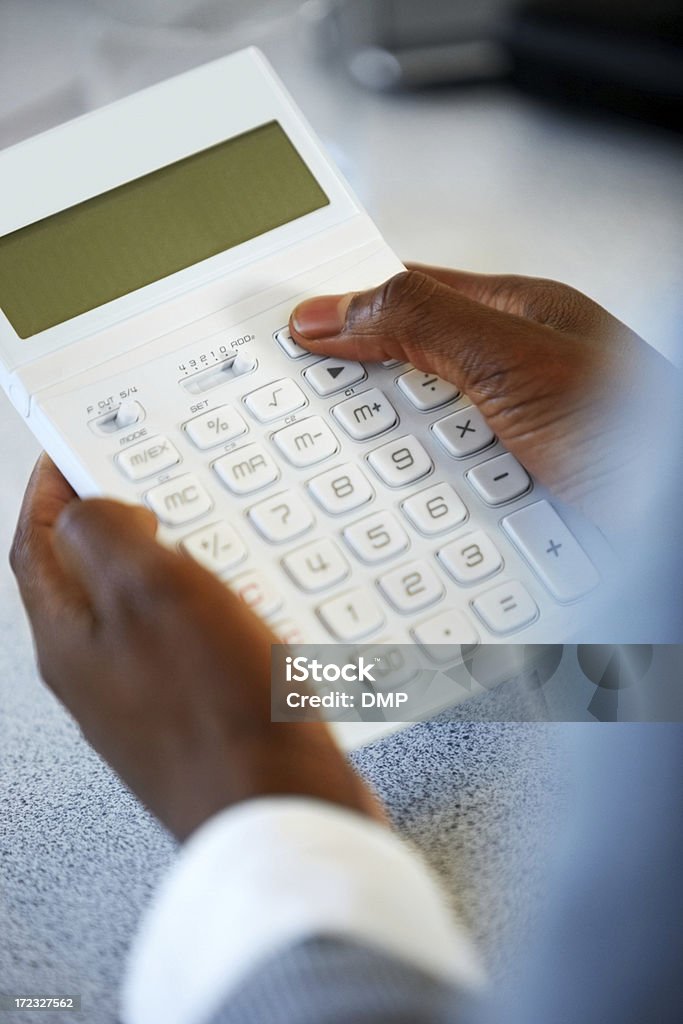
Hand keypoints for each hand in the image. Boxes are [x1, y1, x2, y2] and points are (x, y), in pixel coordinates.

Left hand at [10, 455, 383, 840]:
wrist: (282, 808)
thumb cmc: (220, 715)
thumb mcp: (153, 592)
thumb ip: (105, 536)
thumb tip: (92, 511)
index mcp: (70, 642)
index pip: (36, 546)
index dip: (48, 490)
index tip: (69, 453)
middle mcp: (99, 676)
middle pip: (89, 579)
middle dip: (115, 526)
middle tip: (146, 488)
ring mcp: (145, 701)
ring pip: (145, 612)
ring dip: (171, 567)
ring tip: (206, 541)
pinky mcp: (194, 718)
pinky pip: (191, 646)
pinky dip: (210, 612)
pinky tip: (247, 607)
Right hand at [290, 266, 678, 534]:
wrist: (670, 522)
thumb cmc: (632, 427)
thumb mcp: (513, 357)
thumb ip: (422, 323)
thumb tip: (331, 311)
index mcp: (510, 315)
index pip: (405, 294)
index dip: (345, 307)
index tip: (290, 331)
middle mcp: (507, 371)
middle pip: (403, 372)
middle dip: (368, 399)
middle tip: (330, 416)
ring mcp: (508, 433)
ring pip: (417, 442)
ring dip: (401, 465)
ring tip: (406, 473)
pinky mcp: (509, 491)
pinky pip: (442, 494)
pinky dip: (428, 506)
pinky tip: (430, 513)